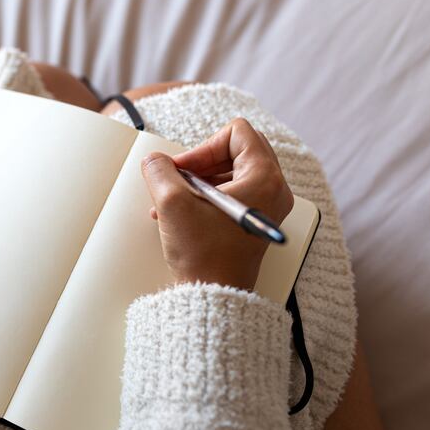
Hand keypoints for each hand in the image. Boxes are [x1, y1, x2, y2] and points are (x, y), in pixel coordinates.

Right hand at [141, 118, 293, 291]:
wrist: (215, 296)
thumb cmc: (205, 257)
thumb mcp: (173, 204)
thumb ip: (160, 171)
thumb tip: (155, 161)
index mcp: (265, 178)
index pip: (237, 133)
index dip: (203, 146)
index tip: (184, 169)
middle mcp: (274, 189)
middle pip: (237, 149)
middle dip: (201, 161)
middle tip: (179, 178)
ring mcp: (267, 205)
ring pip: (232, 170)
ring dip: (199, 179)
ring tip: (175, 200)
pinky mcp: (255, 219)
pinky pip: (232, 191)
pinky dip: (206, 195)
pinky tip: (182, 212)